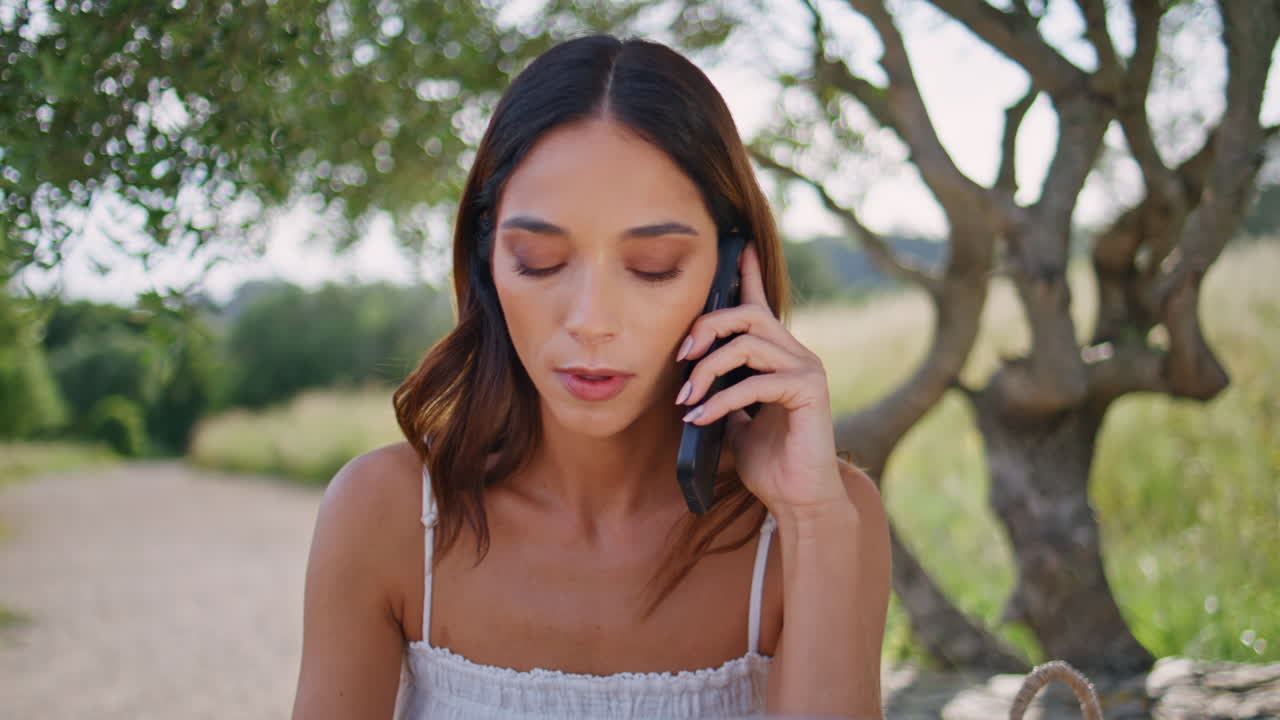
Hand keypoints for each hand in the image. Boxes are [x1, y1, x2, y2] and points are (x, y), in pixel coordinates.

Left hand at [675, 243, 846, 515]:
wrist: (798, 499)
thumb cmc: (768, 462)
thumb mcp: (734, 421)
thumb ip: (722, 392)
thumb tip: (692, 377)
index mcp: (778, 357)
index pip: (761, 306)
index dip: (748, 275)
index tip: (736, 247)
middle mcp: (797, 355)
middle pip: (749, 315)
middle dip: (708, 326)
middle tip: (680, 355)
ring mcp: (806, 370)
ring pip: (750, 343)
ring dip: (709, 368)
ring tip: (685, 399)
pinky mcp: (810, 392)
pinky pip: (757, 382)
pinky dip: (722, 400)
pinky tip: (701, 419)